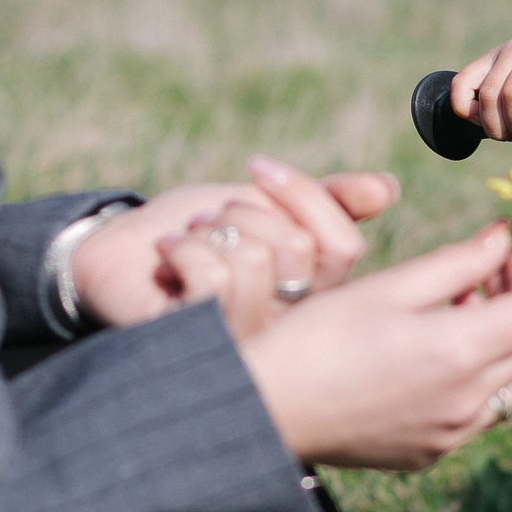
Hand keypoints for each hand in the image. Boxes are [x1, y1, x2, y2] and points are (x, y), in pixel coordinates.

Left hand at [72, 159, 399, 334]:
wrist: (124, 249)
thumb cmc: (200, 231)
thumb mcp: (266, 206)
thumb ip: (326, 203)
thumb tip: (387, 189)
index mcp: (312, 300)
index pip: (343, 246)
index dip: (304, 196)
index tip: (259, 167)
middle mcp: (286, 331)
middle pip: (298, 248)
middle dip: (244, 210)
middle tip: (212, 222)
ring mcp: (245, 344)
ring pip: (256, 260)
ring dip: (211, 230)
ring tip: (188, 241)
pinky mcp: (198, 345)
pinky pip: (213, 278)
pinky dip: (184, 248)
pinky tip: (168, 259)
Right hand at [240, 223, 511, 469]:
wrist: (263, 410)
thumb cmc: (316, 338)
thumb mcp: (386, 287)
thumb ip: (456, 263)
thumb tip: (502, 240)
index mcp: (458, 353)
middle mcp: (466, 402)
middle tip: (483, 271)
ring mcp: (450, 435)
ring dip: (499, 343)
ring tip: (454, 313)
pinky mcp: (429, 454)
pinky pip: (478, 414)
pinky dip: (475, 380)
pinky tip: (430, 358)